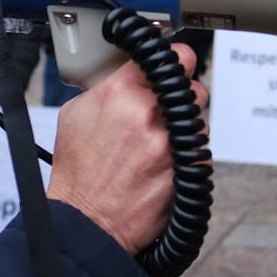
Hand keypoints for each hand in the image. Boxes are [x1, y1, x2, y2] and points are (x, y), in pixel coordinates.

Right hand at [47, 42, 205, 254]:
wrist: (87, 221)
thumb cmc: (78, 173)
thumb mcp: (76, 114)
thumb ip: (108, 86)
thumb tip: (130, 72)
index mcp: (123, 93)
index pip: (174, 55)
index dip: (179, 57)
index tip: (180, 61)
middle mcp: (151, 115)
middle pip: (194, 88)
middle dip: (183, 97)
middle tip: (165, 111)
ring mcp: (171, 144)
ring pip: (200, 122)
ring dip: (185, 130)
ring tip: (156, 147)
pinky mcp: (187, 170)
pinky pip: (201, 153)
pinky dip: (188, 157)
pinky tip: (163, 166)